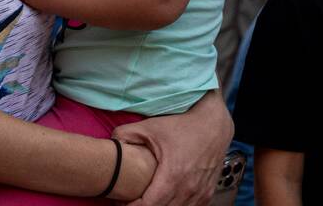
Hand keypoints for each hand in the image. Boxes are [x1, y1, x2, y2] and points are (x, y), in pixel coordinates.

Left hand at [112, 91, 231, 204]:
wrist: (213, 124)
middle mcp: (189, 189)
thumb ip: (125, 135)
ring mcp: (200, 193)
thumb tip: (110, 143)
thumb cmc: (181, 125)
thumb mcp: (149, 127)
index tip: (121, 203)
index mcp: (173, 175)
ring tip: (147, 201)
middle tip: (130, 202)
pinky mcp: (207, 193)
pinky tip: (165, 200)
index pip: (150, 205)